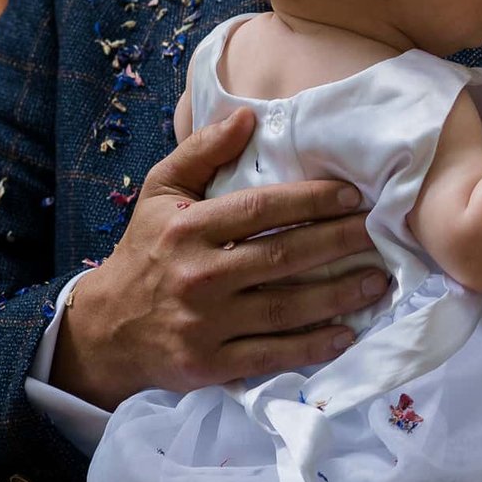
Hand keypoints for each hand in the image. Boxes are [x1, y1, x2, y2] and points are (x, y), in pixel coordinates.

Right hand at [50, 107, 385, 410]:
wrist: (102, 331)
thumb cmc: (143, 253)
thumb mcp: (159, 192)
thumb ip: (202, 150)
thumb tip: (247, 116)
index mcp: (188, 228)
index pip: (261, 209)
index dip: (312, 201)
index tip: (353, 196)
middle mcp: (198, 275)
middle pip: (283, 257)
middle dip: (338, 243)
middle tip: (378, 233)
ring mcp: (205, 324)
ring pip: (285, 308)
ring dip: (338, 295)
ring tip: (377, 281)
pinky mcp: (209, 365)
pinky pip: (271, 355)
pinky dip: (312, 347)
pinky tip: (347, 334)